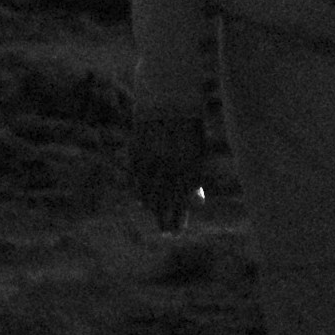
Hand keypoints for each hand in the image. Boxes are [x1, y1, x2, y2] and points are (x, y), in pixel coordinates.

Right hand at [127, 99, 207, 229]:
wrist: (169, 102)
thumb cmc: (189, 131)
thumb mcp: (198, 154)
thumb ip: (195, 179)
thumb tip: (197, 202)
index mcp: (190, 166)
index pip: (181, 201)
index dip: (178, 218)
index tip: (176, 232)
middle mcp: (170, 166)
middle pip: (164, 201)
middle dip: (164, 218)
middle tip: (166, 233)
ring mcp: (151, 161)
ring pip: (147, 192)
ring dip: (152, 207)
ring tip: (157, 217)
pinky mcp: (137, 154)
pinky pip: (136, 180)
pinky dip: (139, 191)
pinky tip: (142, 201)